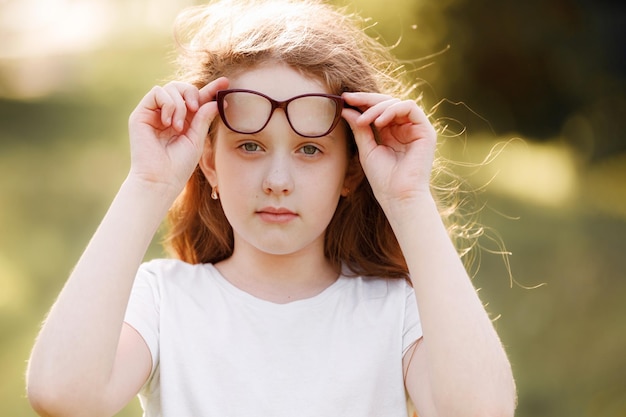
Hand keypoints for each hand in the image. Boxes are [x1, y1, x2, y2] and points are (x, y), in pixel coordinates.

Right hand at [127, 77, 228, 192]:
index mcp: (183, 121)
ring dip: (179, 105)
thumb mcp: (196, 139)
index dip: (211, 89)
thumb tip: (215, 101)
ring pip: (170, 88)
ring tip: (178, 127)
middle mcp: (168, 114)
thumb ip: (203, 118)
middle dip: (192, 93)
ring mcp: (153, 113)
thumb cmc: (178, 166)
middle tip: (195, 109)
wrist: (160, 180)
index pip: (197, 99)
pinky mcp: (140, 114)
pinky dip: (167, 104)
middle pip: (182, 87)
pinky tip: (169, 122)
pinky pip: (156, 92)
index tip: (226, 83)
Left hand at [342, 92, 436, 208]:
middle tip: (349, 99)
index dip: (361, 102)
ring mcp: (416, 129)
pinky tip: (378, 122)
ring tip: (363, 121)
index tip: (343, 99)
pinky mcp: (426, 131)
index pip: (377, 110)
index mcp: (392, 133)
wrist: (399, 197)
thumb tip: (346, 108)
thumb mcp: (366, 149)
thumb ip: (359, 128)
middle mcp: (405, 128)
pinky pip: (410, 107)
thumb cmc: (383, 180)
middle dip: (366, 99)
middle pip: (387, 102)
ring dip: (376, 108)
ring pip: (396, 102)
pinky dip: (392, 110)